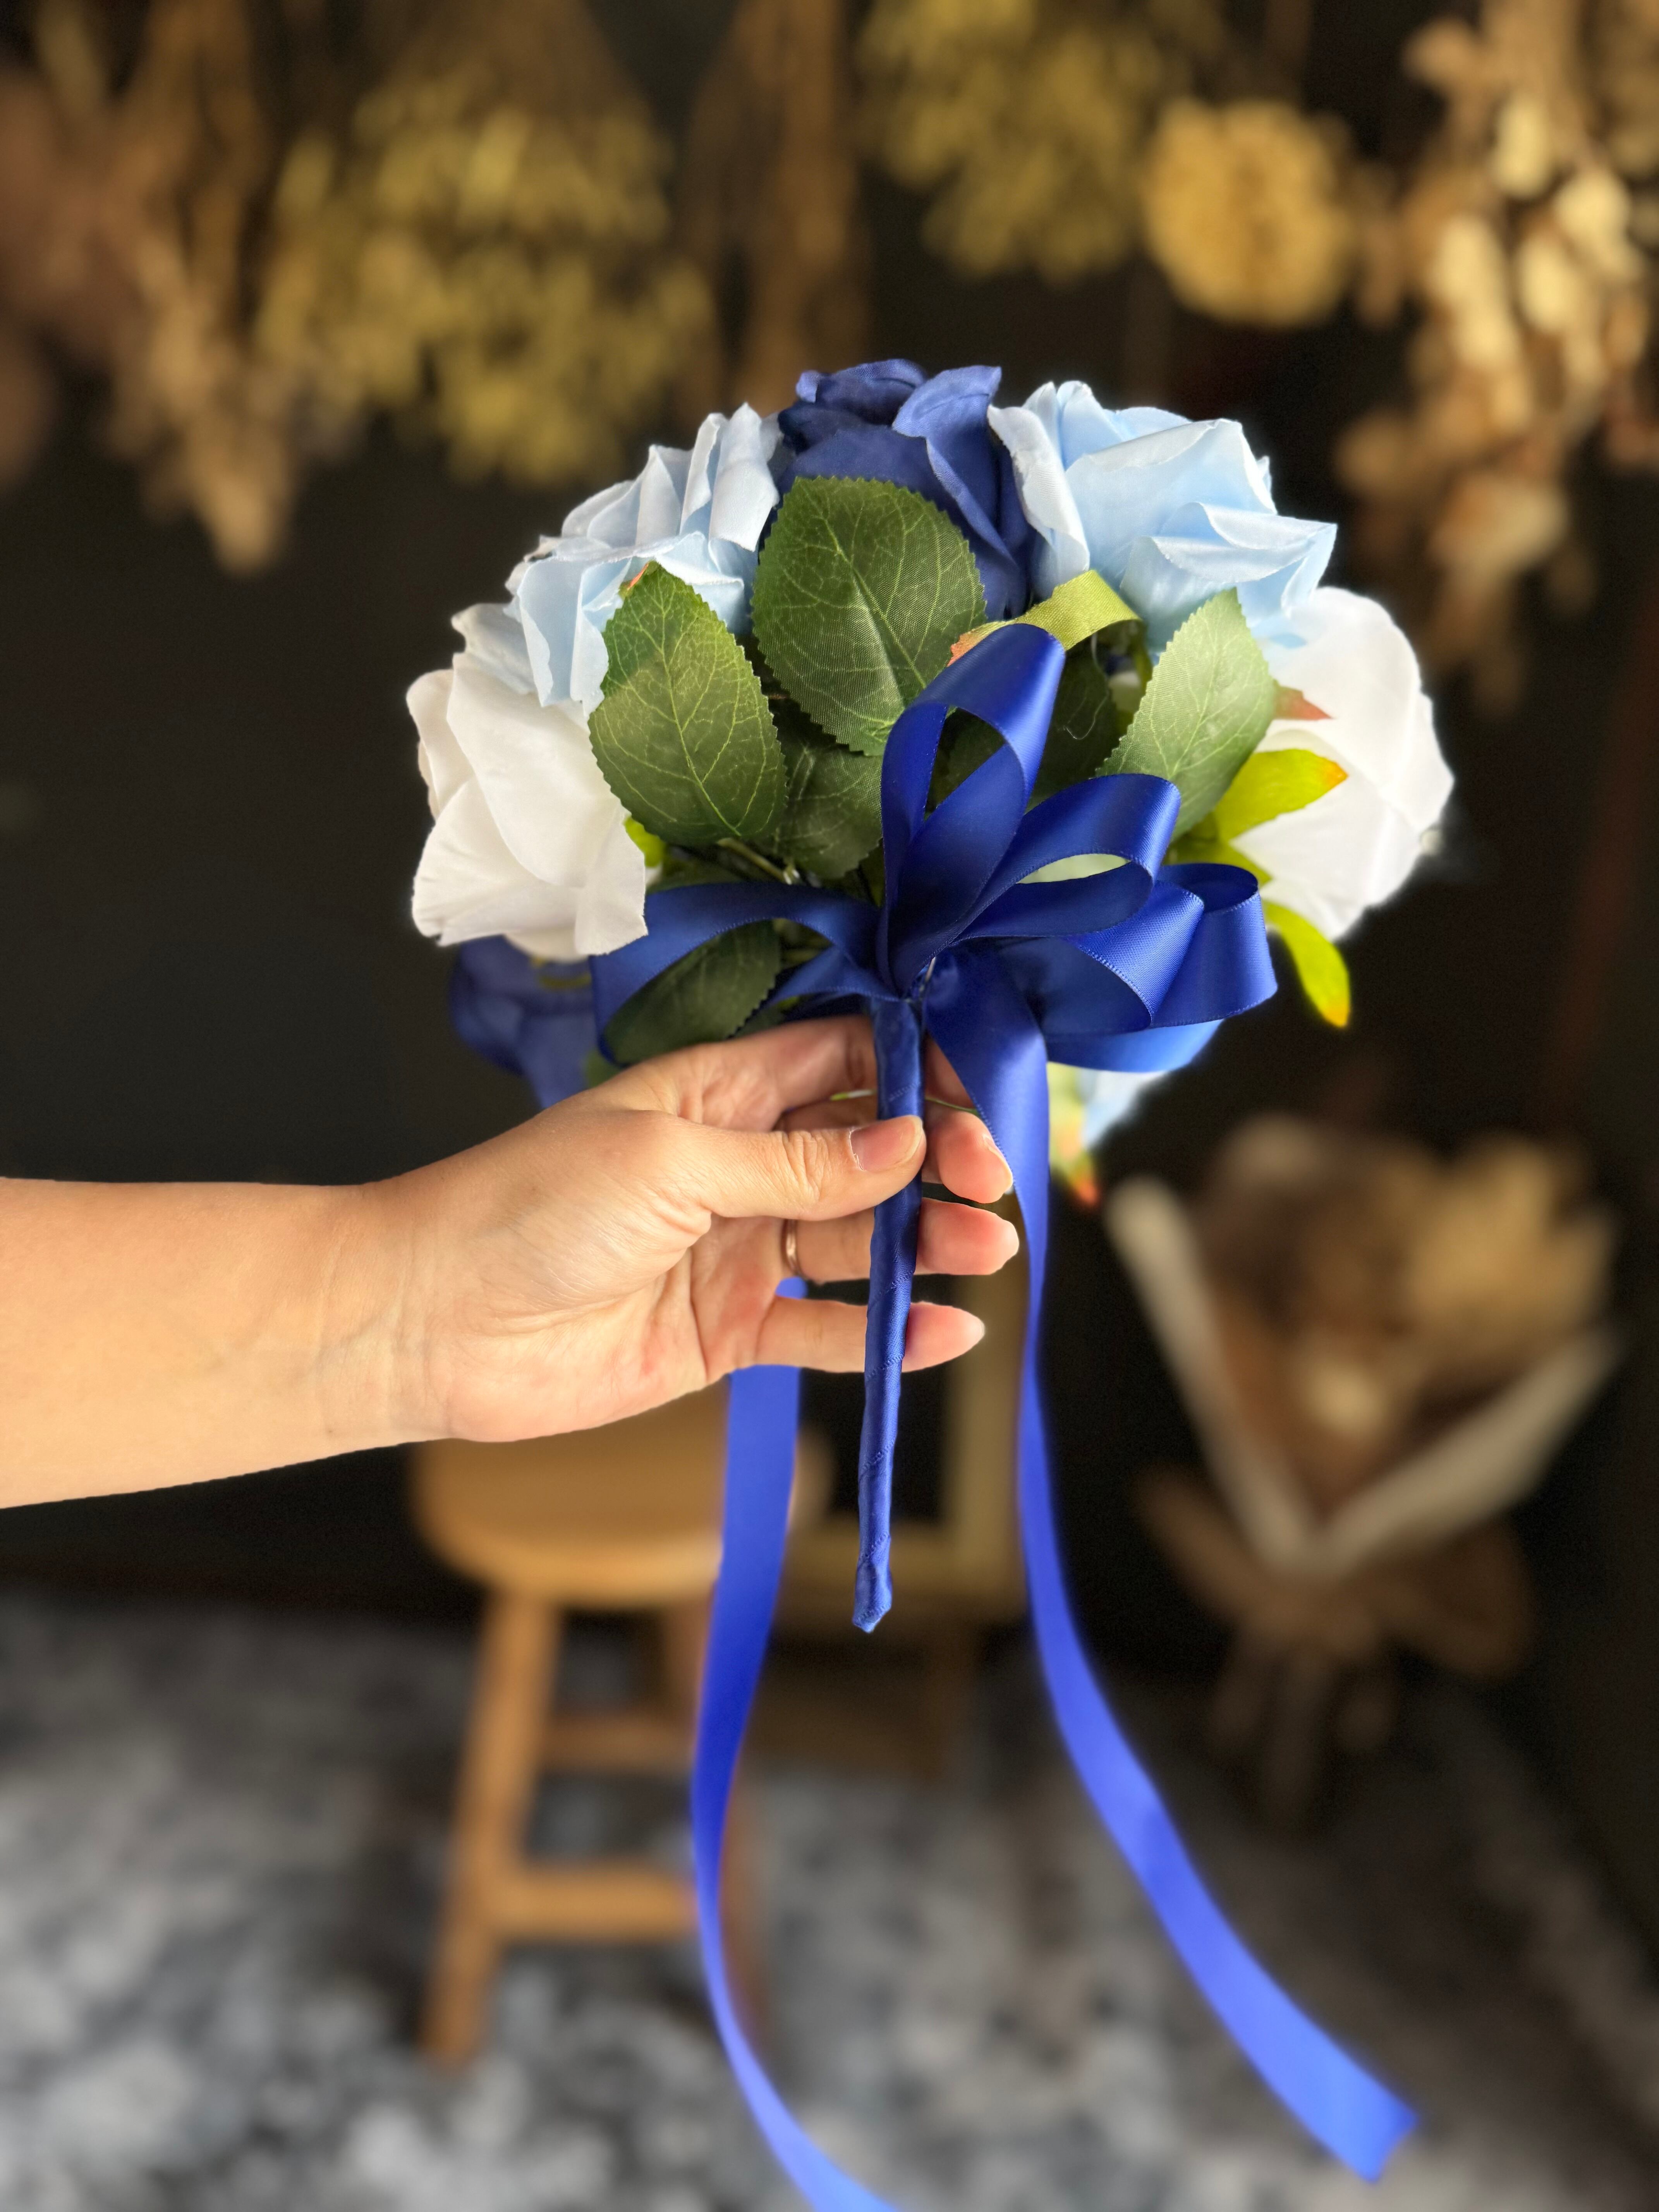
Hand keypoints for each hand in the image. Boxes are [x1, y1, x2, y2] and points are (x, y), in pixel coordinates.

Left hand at [377, 1015, 1017, 1443]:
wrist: (435, 1321)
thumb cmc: (528, 1208)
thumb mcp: (669, 1162)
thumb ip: (791, 1162)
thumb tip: (904, 1142)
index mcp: (718, 1095)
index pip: (840, 1064)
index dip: (913, 1073)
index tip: (974, 1096)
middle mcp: (737, 1165)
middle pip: (864, 1155)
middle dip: (932, 1162)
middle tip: (987, 1184)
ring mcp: (736, 1249)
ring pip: (855, 1241)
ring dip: (923, 1242)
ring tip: (983, 1249)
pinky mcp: (729, 1331)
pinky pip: (823, 1328)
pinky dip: (883, 1332)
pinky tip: (942, 1329)